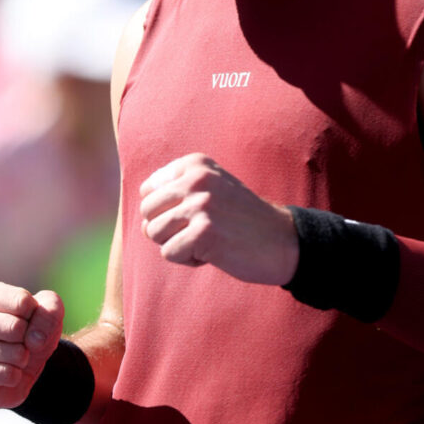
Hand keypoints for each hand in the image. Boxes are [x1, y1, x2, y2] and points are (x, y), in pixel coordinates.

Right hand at [0, 282, 63, 408]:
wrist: (20, 366)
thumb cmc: (30, 329)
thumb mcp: (49, 310)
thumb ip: (50, 312)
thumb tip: (35, 339)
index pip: (21, 301)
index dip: (35, 313)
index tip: (29, 317)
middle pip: (14, 327)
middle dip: (29, 337)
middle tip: (22, 340)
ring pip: (11, 353)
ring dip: (23, 357)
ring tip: (15, 355)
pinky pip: (5, 374)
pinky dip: (16, 375)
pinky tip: (7, 371)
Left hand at [139, 153, 298, 285]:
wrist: (282, 240)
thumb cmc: (240, 219)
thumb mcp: (211, 188)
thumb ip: (176, 190)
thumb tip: (141, 218)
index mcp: (195, 164)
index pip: (148, 191)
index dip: (166, 212)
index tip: (195, 215)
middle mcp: (196, 178)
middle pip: (147, 213)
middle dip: (166, 230)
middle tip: (199, 231)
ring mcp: (201, 204)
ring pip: (154, 234)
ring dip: (178, 245)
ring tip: (208, 240)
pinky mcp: (204, 232)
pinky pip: (169, 253)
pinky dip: (188, 260)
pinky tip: (214, 252)